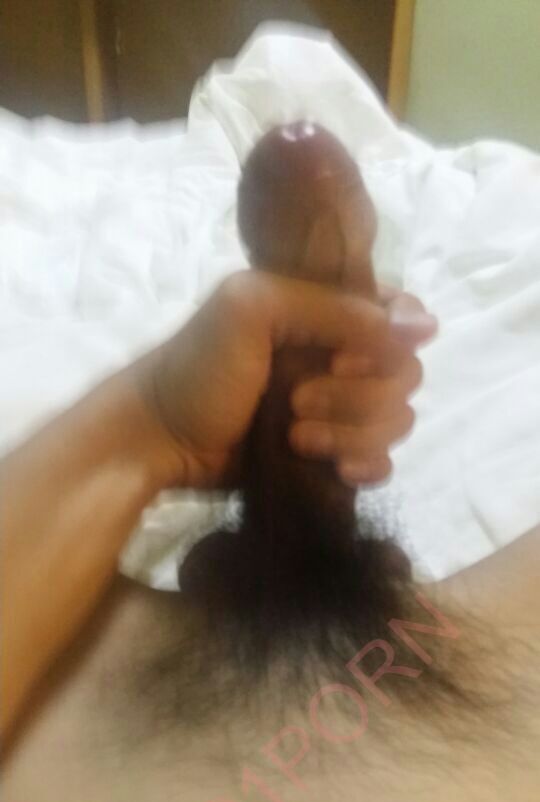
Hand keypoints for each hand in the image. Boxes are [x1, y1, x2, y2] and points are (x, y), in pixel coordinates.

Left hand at [135, 271, 435, 489]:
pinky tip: (337, 469)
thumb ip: (334, 309)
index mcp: (328, 312)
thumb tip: (423, 327)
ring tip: (295, 437)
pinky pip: (382, 462)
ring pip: (395, 422)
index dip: (388, 343)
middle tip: (296, 401)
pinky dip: (367, 466)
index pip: (400, 317)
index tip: (341, 360)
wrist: (161, 440)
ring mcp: (340, 409)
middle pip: (404, 376)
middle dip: (356, 396)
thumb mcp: (254, 310)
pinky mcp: (332, 455)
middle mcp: (342, 357)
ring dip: (351, 433)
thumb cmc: (200, 368)